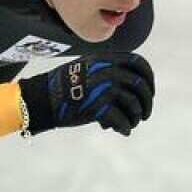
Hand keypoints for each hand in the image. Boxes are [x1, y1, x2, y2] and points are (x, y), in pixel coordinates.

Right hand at [18, 52, 154, 136]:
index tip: (149, 91)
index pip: (139, 64)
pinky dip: (125, 127)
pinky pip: (121, 119)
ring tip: (132, 123)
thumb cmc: (63, 86)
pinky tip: (124, 132)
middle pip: (140, 86)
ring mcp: (103, 89)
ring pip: (133, 104)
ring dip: (136, 116)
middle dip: (146, 102)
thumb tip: (132, 82)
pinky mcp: (98, 107)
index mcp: (106, 59)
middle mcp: (107, 71)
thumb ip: (107, 68)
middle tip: (145, 114)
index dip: (149, 78)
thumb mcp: (86, 67)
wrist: (41, 100)